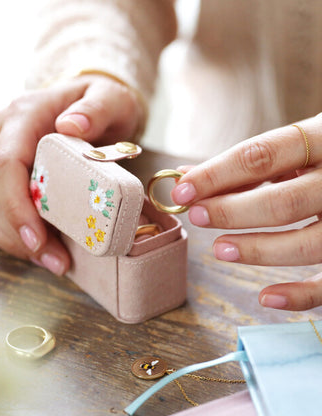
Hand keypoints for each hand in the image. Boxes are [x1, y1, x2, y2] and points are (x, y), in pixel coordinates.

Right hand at [0, 74, 143, 274]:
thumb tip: (70, 127)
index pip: (5, 164)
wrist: (87, 103)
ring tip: (53, 260)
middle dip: (19, 234)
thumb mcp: (110, 99)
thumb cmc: (100, 101)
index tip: (37, 239)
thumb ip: (95, 109)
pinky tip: (41, 248)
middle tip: (56, 262)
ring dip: (14, 240)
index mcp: (22, 115)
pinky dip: (13, 234)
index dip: (15, 206)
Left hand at [171, 114, 321, 310]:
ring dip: (257, 250)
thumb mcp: (294, 148)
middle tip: (197, 216)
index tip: (182, 191)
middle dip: (231, 212)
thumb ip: (245, 164)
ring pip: (306, 244)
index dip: (215, 176)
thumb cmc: (320, 159)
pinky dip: (300, 295)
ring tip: (220, 249)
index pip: (261, 156)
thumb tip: (185, 177)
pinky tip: (266, 297)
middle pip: (282, 203)